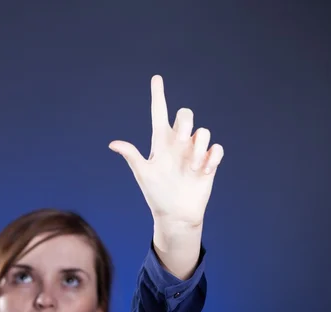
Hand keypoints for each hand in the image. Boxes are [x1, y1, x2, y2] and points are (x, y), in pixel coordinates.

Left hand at [109, 75, 223, 227]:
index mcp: (161, 142)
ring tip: (191, 167)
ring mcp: (195, 151)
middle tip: (180, 141)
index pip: (159, 113)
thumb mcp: (143, 174)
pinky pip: (217, 148)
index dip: (158, 95)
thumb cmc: (156, 193)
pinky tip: (203, 171)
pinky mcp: (209, 162)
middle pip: (186, 115)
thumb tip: (113, 144)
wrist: (175, 214)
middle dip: (185, 123)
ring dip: (198, 148)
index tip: (156, 78)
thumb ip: (132, 156)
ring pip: (204, 131)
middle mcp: (179, 143)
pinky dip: (211, 157)